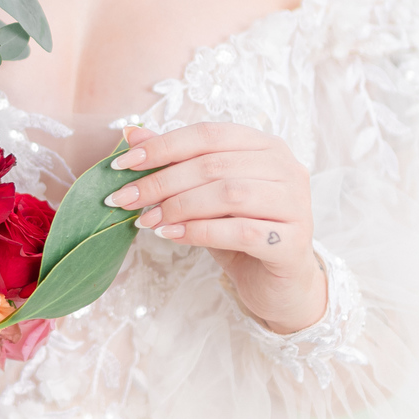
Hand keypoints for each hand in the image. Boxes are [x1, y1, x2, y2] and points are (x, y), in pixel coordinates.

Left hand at [105, 122, 325, 333]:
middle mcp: (286, 168)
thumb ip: (174, 162)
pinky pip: (241, 231)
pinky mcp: (293, 242)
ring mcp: (295, 204)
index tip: (124, 164)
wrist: (278, 284)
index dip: (163, 146)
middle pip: (214, 165)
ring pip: (228, 194)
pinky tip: (172, 236)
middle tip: (125, 198)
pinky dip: (200, 232)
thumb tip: (131, 133)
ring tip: (147, 220)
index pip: (208, 134)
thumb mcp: (203, 194)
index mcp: (265, 146)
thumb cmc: (239, 232)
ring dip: (179, 206)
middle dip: (162, 181)